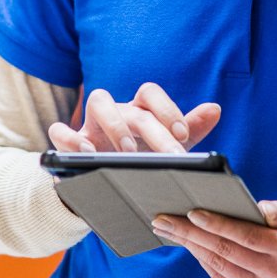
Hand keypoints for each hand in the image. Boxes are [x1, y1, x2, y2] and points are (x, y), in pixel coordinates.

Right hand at [48, 83, 220, 153]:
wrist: (102, 184)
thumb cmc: (138, 158)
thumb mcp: (165, 147)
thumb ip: (190, 129)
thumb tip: (215, 108)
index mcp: (139, 110)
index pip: (150, 93)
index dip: (167, 108)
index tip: (182, 135)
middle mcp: (117, 111)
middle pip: (135, 109)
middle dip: (155, 133)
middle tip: (171, 157)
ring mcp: (91, 124)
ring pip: (98, 100)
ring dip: (116, 125)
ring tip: (128, 151)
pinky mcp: (69, 142)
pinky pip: (61, 130)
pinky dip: (70, 138)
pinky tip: (86, 153)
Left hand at [151, 194, 276, 277]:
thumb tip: (259, 211)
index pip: (247, 237)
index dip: (217, 225)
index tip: (191, 211)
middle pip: (226, 252)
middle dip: (191, 234)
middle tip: (163, 219)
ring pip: (220, 267)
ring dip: (191, 247)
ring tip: (169, 230)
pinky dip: (203, 261)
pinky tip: (189, 244)